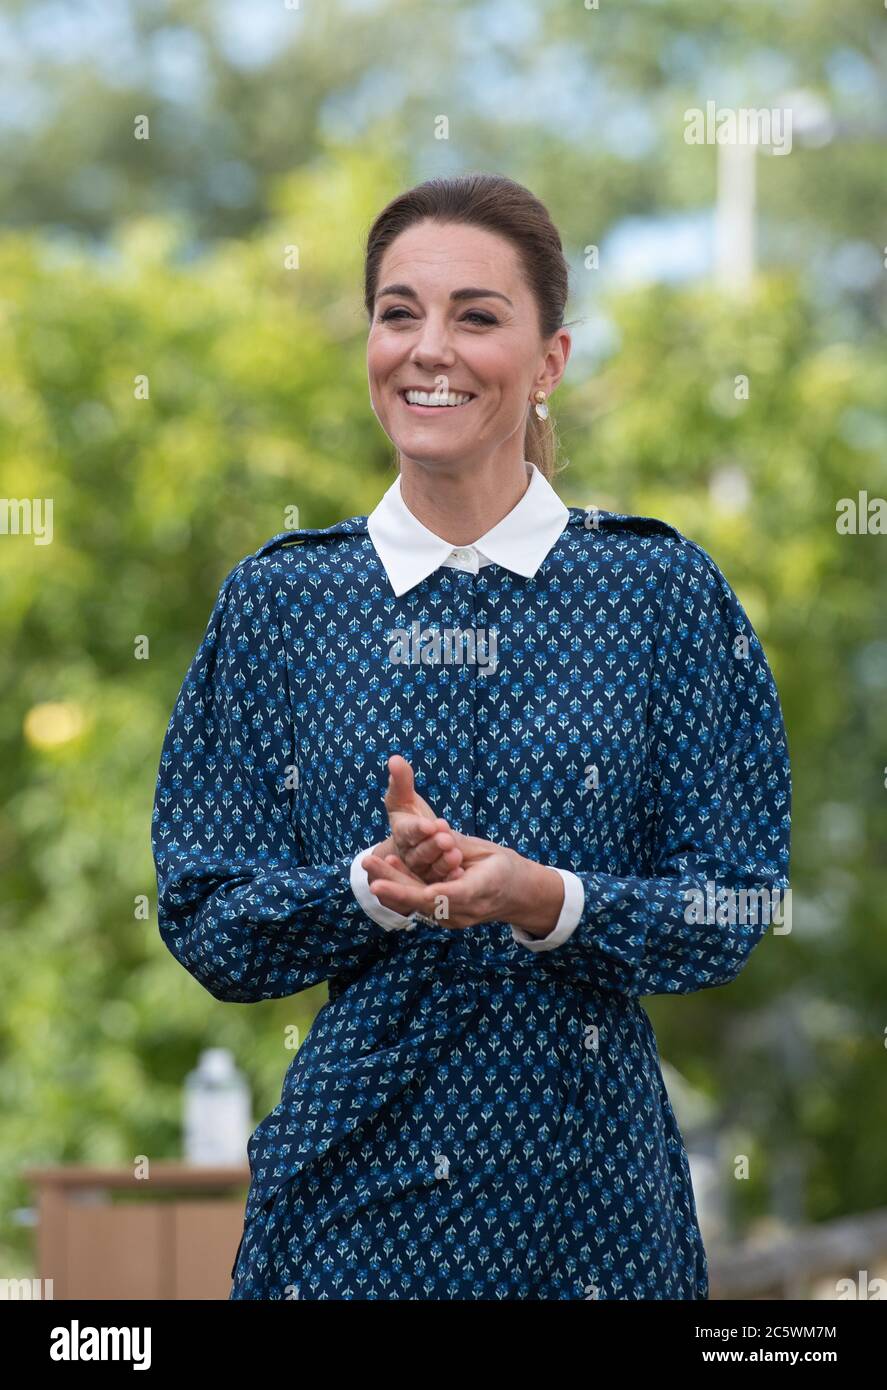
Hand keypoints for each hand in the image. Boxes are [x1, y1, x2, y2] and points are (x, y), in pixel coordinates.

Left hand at [361, 829, 564, 936]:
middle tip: (368, 866)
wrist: (519, 895)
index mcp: (481, 890)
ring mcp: (455, 919)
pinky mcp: (446, 918)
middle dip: (393, 885)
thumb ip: (458, 845)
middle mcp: (465, 911)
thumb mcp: (486, 850)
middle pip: (422, 902)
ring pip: (417, 905)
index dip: (411, 891)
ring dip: (392, 886)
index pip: (442, 895)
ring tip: (370, 864)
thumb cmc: (504, 867)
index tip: (384, 884)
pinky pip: (420, 905)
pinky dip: (402, 891)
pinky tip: (384, 874)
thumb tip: (432, 832)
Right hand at [377, 755, 463, 884]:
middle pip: (420, 852)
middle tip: (446, 838)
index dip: (418, 829)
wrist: (418, 846)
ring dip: (443, 862)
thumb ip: (401, 782)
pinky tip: (461, 871)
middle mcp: (408, 856)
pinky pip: (443, 881)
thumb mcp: (404, 800)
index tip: (430, 824)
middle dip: (432, 846)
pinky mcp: (434, 882)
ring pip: (432, 868)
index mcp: (401, 835)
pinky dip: (451, 877)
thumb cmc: (411, 818)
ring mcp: (422, 871)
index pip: (407, 832)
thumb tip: (395, 758)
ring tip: (455, 853)